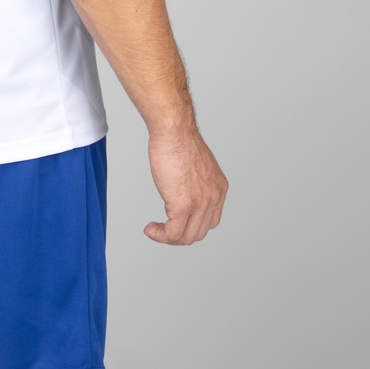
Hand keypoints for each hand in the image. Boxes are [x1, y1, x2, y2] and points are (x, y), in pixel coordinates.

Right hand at [144, 125, 227, 244]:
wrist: (173, 130)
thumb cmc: (178, 138)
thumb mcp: (194, 164)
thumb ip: (193, 180)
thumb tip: (181, 189)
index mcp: (218, 188)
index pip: (211, 221)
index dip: (192, 225)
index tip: (175, 221)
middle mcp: (214, 198)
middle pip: (199, 232)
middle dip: (179, 234)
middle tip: (162, 228)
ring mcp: (200, 204)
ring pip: (186, 237)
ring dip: (168, 238)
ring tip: (155, 230)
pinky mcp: (182, 205)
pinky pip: (172, 233)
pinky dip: (160, 235)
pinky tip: (150, 229)